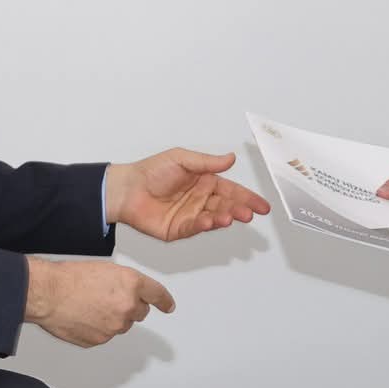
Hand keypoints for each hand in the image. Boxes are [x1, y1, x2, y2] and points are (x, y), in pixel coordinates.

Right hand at [24, 258, 175, 347]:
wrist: (48, 294)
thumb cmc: (70, 278)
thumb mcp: (106, 269)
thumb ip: (125, 283)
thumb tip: (130, 294)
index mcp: (132, 284)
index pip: (157, 295)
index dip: (164, 301)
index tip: (168, 306)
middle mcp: (127, 307)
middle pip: (140, 312)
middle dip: (129, 306)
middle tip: (108, 298)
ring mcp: (115, 326)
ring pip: (121, 324)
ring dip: (111, 317)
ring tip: (89, 305)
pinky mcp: (101, 339)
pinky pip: (104, 335)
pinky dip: (97, 328)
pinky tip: (83, 316)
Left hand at [106, 149, 269, 242]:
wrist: (127, 188)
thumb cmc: (150, 171)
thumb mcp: (182, 159)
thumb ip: (207, 162)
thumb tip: (230, 158)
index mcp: (205, 182)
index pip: (232, 191)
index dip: (248, 198)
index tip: (262, 205)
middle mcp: (200, 199)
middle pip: (226, 206)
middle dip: (239, 210)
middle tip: (249, 213)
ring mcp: (191, 215)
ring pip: (213, 218)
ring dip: (224, 218)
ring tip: (230, 217)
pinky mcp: (179, 229)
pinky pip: (195, 227)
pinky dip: (204, 225)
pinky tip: (210, 221)